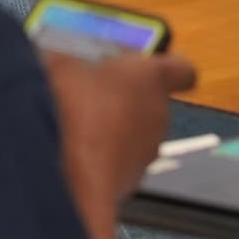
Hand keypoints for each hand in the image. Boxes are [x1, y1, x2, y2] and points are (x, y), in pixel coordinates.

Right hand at [41, 45, 198, 215]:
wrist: (63, 174)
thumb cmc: (71, 109)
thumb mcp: (59, 63)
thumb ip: (69, 59)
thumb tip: (57, 57)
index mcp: (151, 77)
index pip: (181, 69)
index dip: (167, 66)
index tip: (151, 65)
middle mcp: (158, 116)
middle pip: (150, 102)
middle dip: (124, 98)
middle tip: (92, 91)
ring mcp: (145, 153)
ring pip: (132, 135)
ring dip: (109, 130)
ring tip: (73, 123)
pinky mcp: (127, 182)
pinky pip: (115, 163)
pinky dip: (98, 157)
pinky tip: (69, 152)